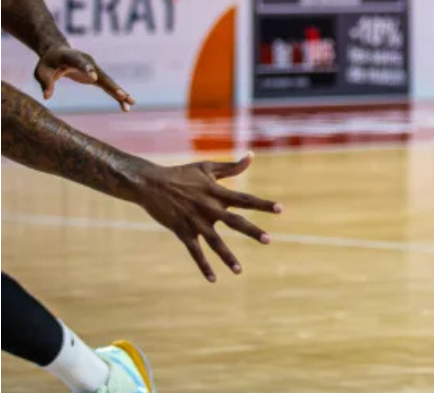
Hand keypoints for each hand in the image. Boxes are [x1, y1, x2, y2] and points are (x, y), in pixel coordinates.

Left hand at [33, 46, 133, 109]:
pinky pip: (109, 87)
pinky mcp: (97, 77)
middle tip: (121, 94)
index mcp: (72, 57)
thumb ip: (45, 82)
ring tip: (131, 103)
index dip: (87, 69)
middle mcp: (89, 62)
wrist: (59, 52)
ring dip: (120, 93)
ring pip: (110, 82)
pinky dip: (117, 95)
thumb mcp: (41, 71)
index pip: (81, 63)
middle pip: (102, 75)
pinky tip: (125, 105)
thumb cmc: (49, 62)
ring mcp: (95, 69)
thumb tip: (47, 97)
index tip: (93, 77)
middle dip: (112, 86)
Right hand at [132, 153, 280, 281]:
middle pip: (234, 222)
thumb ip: (231, 167)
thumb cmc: (182, 174)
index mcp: (217, 193)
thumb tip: (252, 156)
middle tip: (268, 240)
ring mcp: (195, 222)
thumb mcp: (207, 168)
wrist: (151, 184)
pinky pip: (194, 252)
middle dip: (252, 231)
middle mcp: (208, 208)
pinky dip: (203, 265)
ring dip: (227, 257)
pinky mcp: (182, 231)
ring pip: (214, 242)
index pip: (244, 199)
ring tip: (239, 271)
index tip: (280, 210)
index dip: (262, 204)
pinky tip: (213, 279)